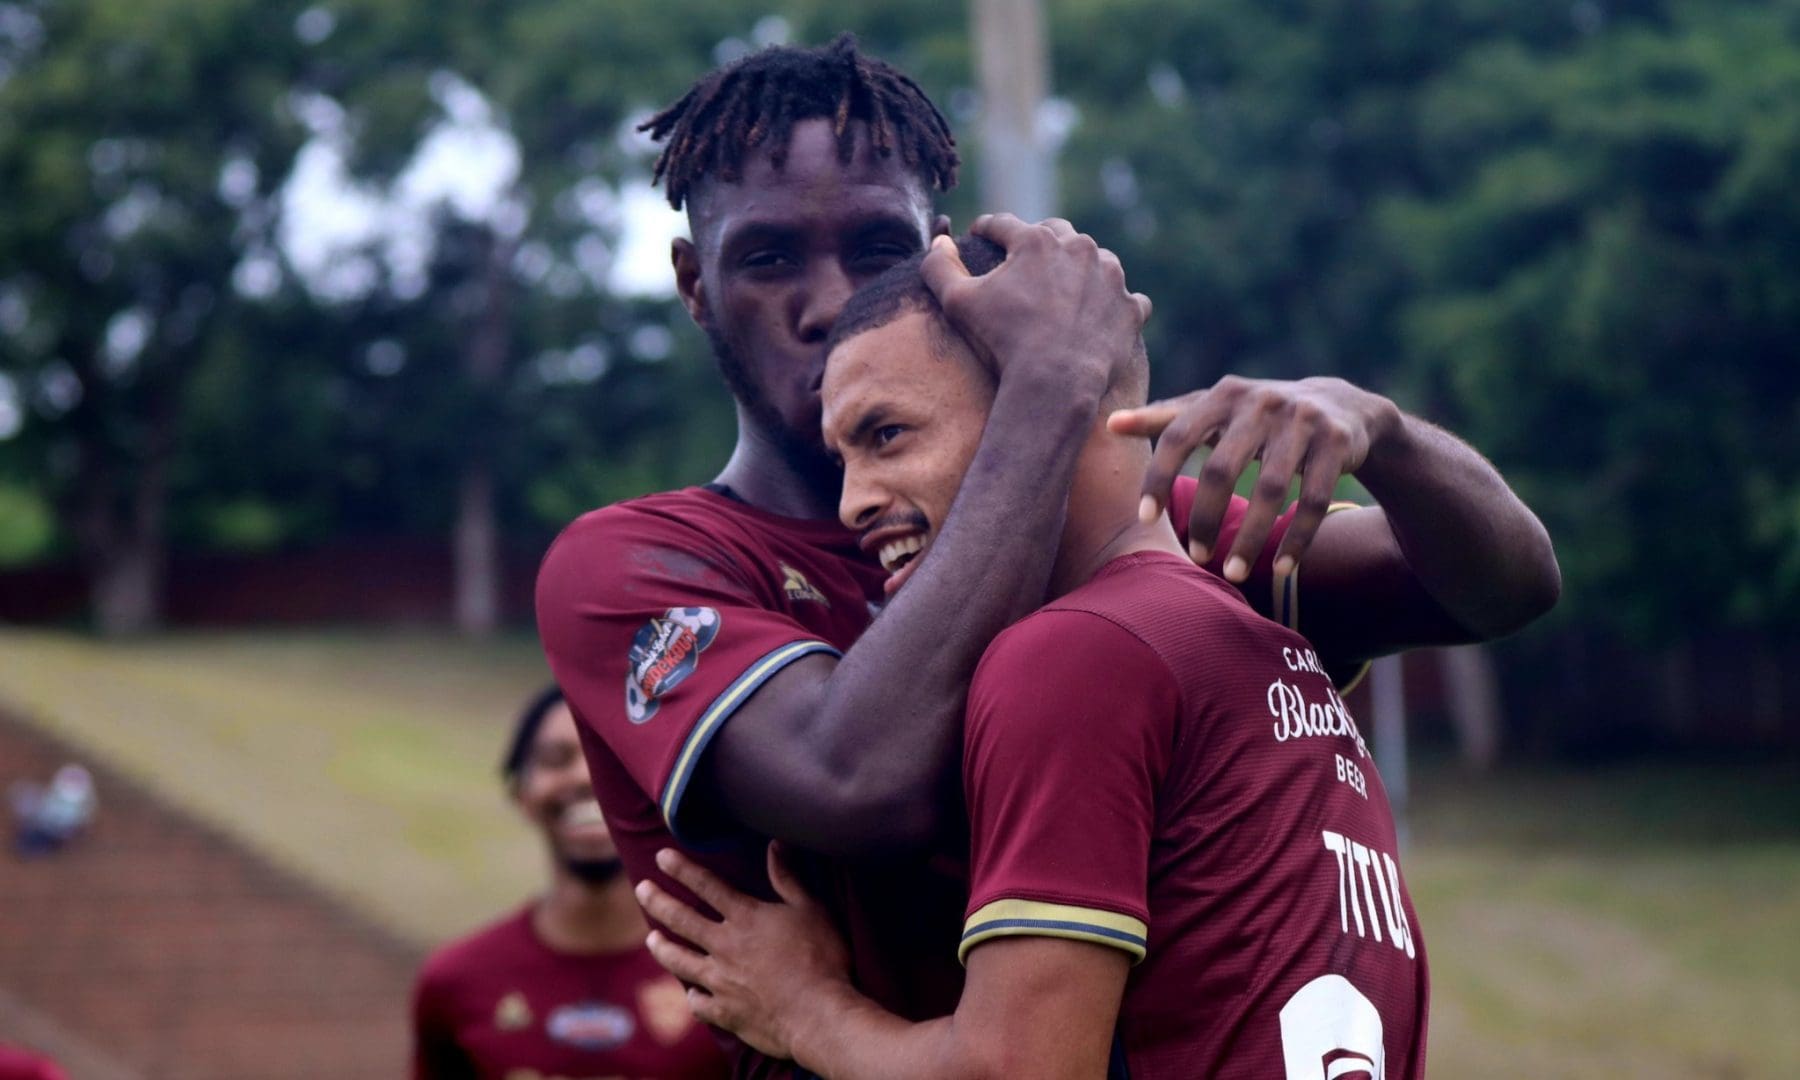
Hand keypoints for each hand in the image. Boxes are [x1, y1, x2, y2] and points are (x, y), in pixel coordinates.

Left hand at [637, 844, 851, 1060]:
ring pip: (679, 961)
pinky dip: (693, 996)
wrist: (818, 1015)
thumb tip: (775, 844)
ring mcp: (720, 982)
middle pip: (682, 920)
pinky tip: (691, 994)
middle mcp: (725, 947)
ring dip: (663, 948)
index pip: (706, 886)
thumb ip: (788, 878)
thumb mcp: (811, 910)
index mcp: (745, 918)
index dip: (682, 869)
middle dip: (658, 901)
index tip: (661, 857)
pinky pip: (698, 1003)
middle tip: (640, 889)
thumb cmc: (822, 958)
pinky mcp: (725, 1012)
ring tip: (651, 939)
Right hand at [922, 213, 1151, 401]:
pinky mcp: (1131, 307)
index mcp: (1036, 240)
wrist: (1056, 382)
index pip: (1004, 224)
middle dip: (1039, 242)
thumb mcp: (957, 303)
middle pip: (1056, 233)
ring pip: (1096, 260)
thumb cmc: (1002, 341)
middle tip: (1027, 261)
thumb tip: (939, 241)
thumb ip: (940, 266)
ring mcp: (1111, 277)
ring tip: (1068, 288)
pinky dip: (1113, 305)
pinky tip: (1101, 316)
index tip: (979, 235)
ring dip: (1082, 269)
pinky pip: (1126, 299)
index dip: (986, 229)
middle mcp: (1080, 248)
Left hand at [1108, 375, 1400, 581]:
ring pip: (1273, 489)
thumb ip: (1165, 420)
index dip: (1159, 476)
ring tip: (1231, 573)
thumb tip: (1109, 424)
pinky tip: (1280, 569)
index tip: (1144, 518)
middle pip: (1224, 468)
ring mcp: (1303, 421)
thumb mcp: (1213, 411)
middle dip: (1207, 518)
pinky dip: (1298, 539)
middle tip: (1197, 558)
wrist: (1339, 405)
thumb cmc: (1256, 416)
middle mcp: (1262, 402)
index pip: (1179, 435)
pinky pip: (1315, 500)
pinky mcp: (1337, 444)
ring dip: (1251, 538)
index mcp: (1223, 394)